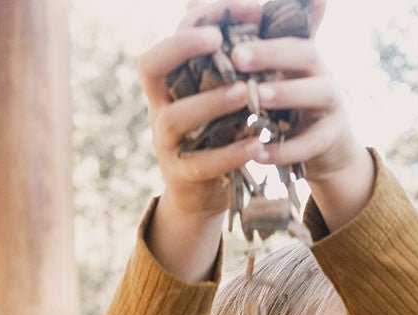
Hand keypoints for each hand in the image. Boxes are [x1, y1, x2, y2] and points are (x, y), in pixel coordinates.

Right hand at [137, 1, 265, 221]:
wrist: (204, 193)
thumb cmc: (219, 135)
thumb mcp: (225, 97)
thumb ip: (238, 65)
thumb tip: (267, 13)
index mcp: (169, 81)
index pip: (172, 36)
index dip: (199, 18)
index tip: (250, 8)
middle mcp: (160, 107)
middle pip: (151, 66)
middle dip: (182, 47)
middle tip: (219, 40)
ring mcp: (166, 143)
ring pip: (175, 117)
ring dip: (210, 101)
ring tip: (244, 93)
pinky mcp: (183, 175)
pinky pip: (202, 163)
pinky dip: (230, 153)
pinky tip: (256, 144)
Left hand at [228, 2, 364, 186]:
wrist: (325, 152)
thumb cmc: (289, 108)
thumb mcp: (273, 79)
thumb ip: (243, 50)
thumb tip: (191, 5)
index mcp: (303, 54)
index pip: (287, 31)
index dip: (260, 32)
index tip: (232, 32)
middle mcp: (321, 72)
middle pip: (305, 53)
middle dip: (271, 54)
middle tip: (238, 57)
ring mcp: (331, 105)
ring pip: (315, 93)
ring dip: (284, 94)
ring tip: (256, 99)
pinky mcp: (331, 138)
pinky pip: (310, 143)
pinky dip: (284, 149)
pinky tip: (259, 153)